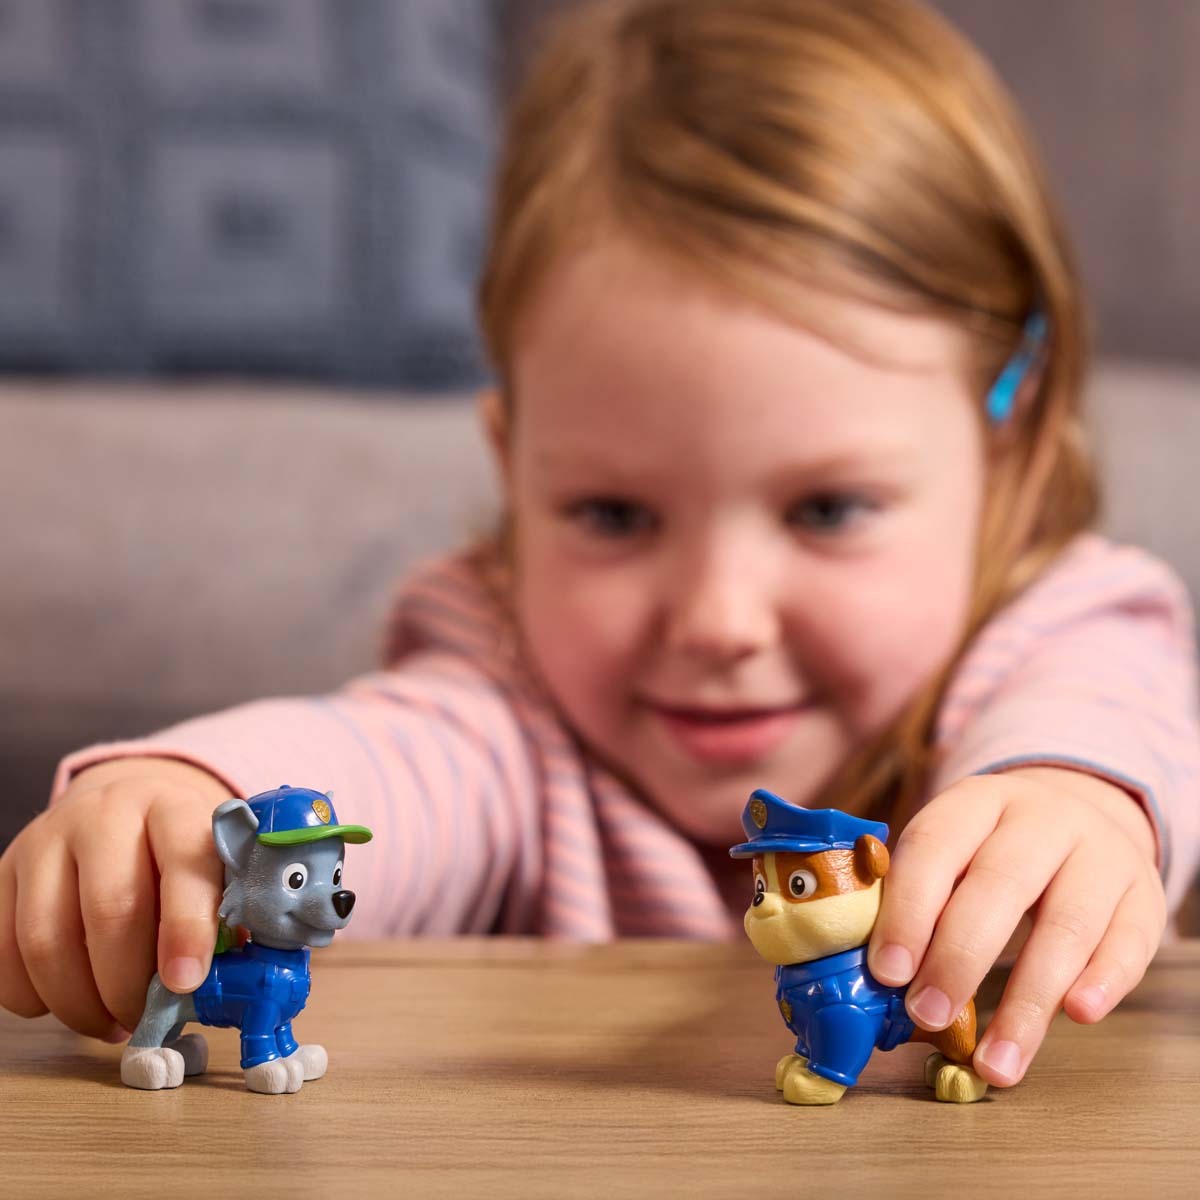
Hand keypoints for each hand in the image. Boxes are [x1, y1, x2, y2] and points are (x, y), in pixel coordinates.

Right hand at [0, 758, 232, 1039]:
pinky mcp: (2, 872)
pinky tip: (71, 1002)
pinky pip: (5, 953)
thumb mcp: (216, 865)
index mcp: (173, 808)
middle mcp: (105, 814)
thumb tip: (236, 984)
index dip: (187, 929)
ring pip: (48, 938)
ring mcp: (45, 840)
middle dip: (128, 983)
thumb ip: (230, 915)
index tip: (186, 983)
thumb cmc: (177, 853)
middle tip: (144, 1019)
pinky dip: (35, 996)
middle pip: (110, 908)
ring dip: (80, 1001)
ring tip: (110, 1022)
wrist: (119, 807)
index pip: (184, 863)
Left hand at [866, 766, 1165, 1086]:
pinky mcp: (1145, 895)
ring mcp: (1100, 852)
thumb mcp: (952, 850)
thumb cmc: (991, 850)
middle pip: (1000, 883)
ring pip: (1068, 924)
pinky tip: (1078, 1016)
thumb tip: (881, 979)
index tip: (888, 972)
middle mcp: (1041, 817)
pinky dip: (1104, 981)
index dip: (909, 910)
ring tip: (996, 1061)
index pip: (936, 846)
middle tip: (927, 1014)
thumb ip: (918, 899)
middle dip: (959, 956)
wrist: (1081, 812)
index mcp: (976, 801)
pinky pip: (1129, 940)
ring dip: (1028, 1000)